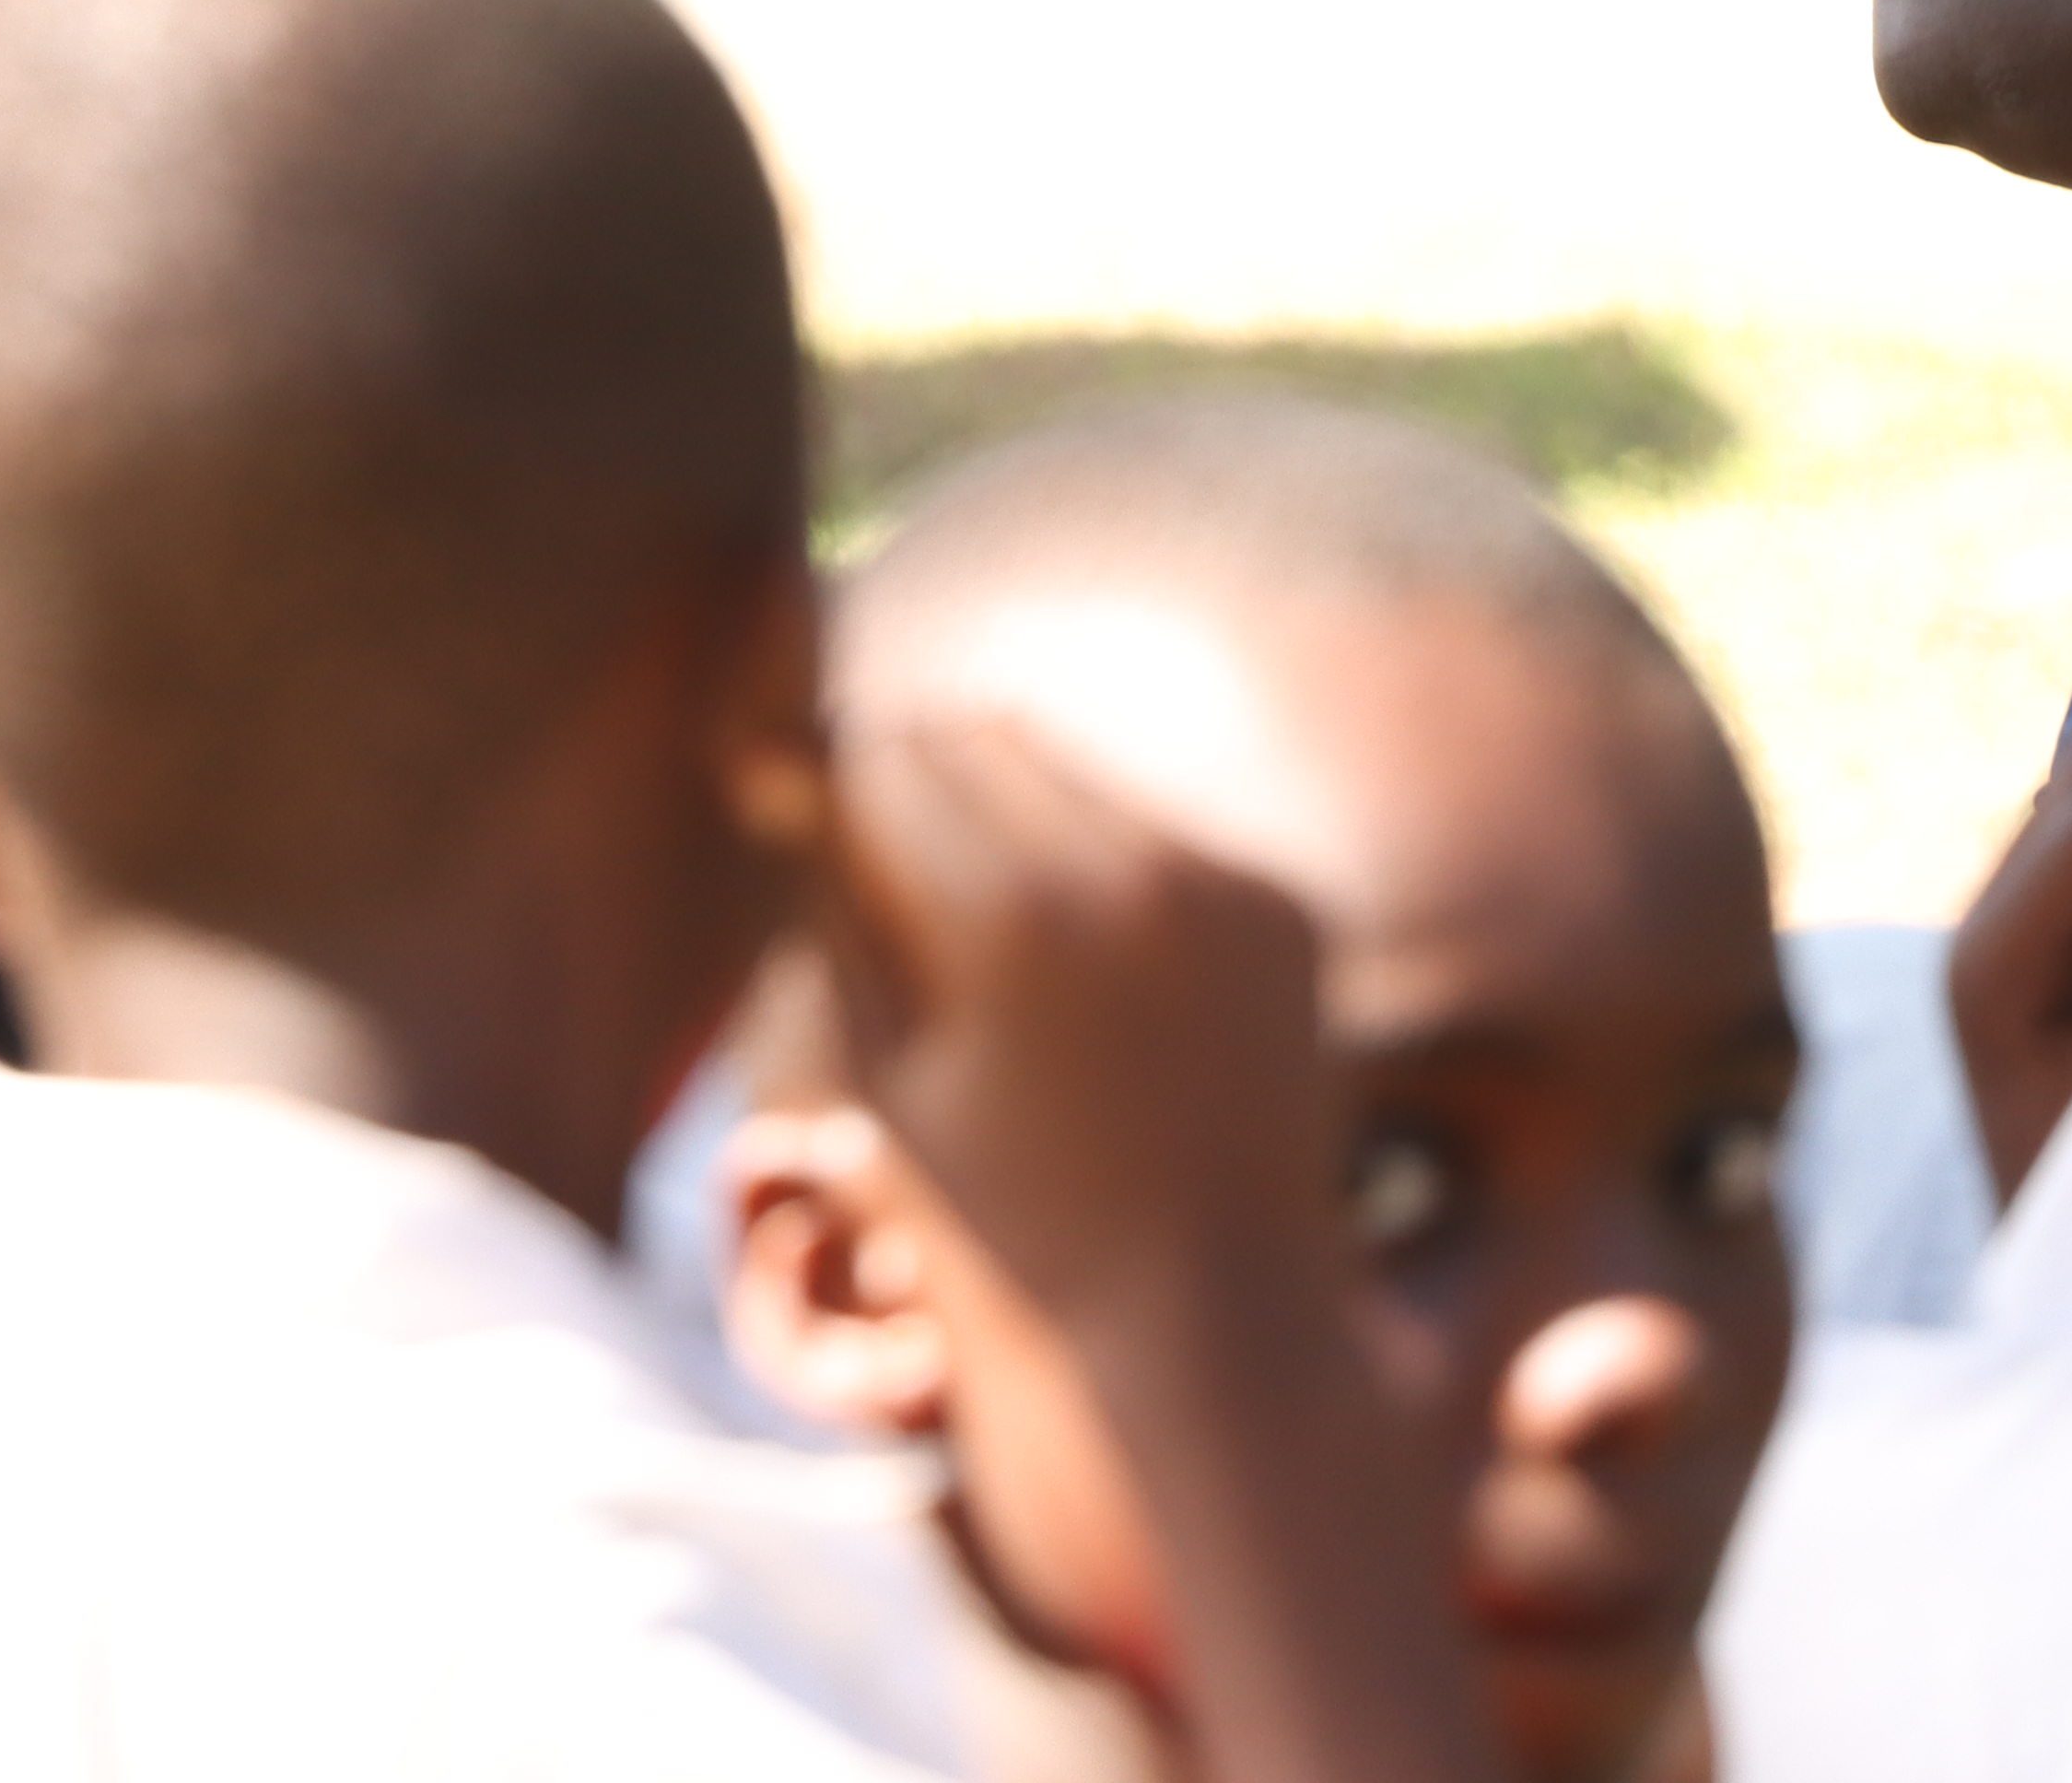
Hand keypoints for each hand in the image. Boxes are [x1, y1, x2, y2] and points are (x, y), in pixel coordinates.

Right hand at [816, 703, 1356, 1331]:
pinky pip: (1158, 830)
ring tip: (980, 925)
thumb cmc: (1005, 1234)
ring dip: (1007, 813)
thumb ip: (829, 915)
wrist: (1209, 1337)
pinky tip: (1085, 967)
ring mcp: (1227, 885)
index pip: (881, 758)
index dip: (820, 786)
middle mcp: (1133, 870)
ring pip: (1070, 769)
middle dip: (913, 780)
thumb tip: (790, 770)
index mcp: (1010, 915)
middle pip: (975, 733)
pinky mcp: (1288, 910)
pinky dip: (1103, 865)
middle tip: (876, 863)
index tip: (784, 809)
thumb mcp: (874, 1081)